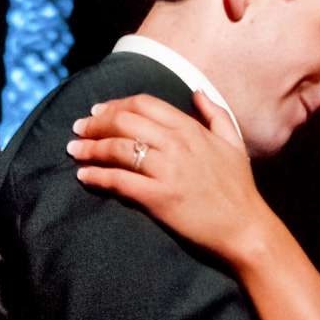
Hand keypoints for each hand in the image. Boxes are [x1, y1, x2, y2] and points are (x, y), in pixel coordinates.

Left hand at [67, 91, 268, 266]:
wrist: (246, 228)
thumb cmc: (239, 188)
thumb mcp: (233, 142)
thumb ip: (215, 112)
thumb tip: (197, 91)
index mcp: (191, 128)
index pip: (143, 104)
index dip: (115, 105)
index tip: (97, 111)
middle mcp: (177, 144)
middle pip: (124, 122)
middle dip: (95, 123)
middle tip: (79, 128)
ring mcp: (168, 171)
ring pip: (118, 149)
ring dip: (90, 148)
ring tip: (73, 150)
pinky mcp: (159, 198)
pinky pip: (120, 182)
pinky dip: (98, 176)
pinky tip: (84, 176)